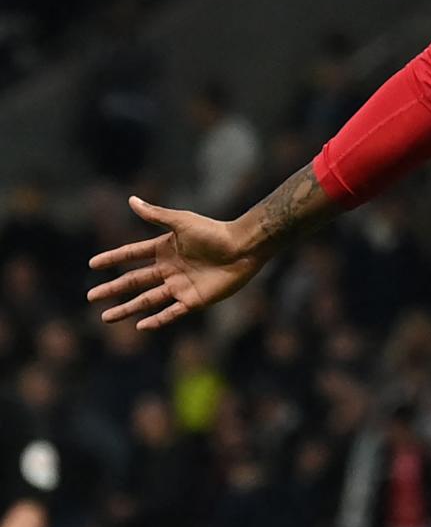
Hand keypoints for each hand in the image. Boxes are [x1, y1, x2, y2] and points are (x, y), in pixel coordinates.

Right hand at [87, 197, 269, 329]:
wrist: (243, 248)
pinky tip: (139, 326)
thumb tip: (131, 200)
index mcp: (165, 249)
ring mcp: (180, 286)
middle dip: (113, 289)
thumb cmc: (214, 232)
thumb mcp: (181, 222)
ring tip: (105, 318)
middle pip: (135, 281)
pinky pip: (171, 313)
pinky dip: (156, 320)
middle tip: (91, 297)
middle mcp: (170, 269)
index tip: (92, 264)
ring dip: (127, 309)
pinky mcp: (193, 300)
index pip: (132, 255)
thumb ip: (156, 215)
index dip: (113, 258)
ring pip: (147, 300)